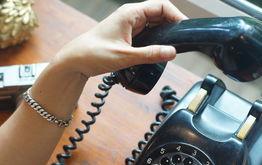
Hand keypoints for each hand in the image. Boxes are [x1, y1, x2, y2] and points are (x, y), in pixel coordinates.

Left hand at [52, 0, 187, 76]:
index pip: (161, 5)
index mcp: (130, 13)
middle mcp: (131, 16)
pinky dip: (155, 41)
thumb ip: (150, 54)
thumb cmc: (93, 53)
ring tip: (170, 48)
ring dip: (164, 35)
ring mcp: (129, 26)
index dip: (176, 15)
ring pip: (155, 25)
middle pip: (160, 14)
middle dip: (172, 26)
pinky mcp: (128, 36)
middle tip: (181, 42)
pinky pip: (147, 35)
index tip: (185, 28)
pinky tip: (158, 51)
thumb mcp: (125, 56)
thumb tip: (172, 52)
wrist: (76, 61)